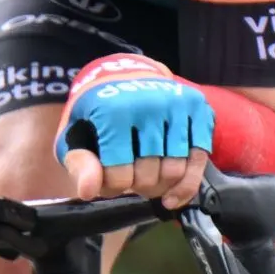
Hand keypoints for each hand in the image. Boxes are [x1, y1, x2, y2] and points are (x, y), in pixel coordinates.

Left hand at [57, 54, 212, 208]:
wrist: (128, 77)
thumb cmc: (97, 113)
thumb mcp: (75, 135)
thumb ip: (79, 164)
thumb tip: (89, 192)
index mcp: (113, 110)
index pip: (119, 174)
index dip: (113, 187)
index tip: (108, 179)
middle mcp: (149, 104)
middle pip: (149, 175)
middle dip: (137, 187)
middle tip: (130, 180)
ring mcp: (178, 106)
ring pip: (175, 171)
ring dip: (160, 187)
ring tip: (148, 181)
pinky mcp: (199, 110)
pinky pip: (199, 160)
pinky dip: (186, 185)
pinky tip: (173, 196)